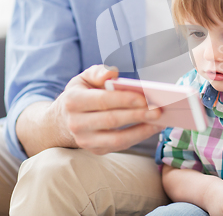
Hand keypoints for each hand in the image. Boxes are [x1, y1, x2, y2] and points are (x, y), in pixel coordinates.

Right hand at [16, 64, 162, 155]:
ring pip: (117, 139)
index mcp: (73, 101)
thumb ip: (98, 72)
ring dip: (142, 131)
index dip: (125, 99)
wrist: (62, 121)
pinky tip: (152, 128)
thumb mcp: (83, 78)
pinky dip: (138, 137)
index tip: (146, 98)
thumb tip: (112, 73)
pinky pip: (120, 146)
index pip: (103, 101)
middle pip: (112, 120)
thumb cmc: (81, 94)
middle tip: (159, 110)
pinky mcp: (96, 150)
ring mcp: (85, 140)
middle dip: (138, 115)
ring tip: (160, 122)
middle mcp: (76, 123)